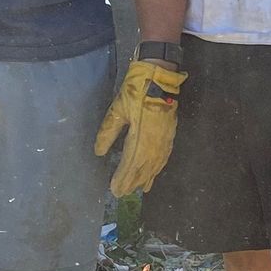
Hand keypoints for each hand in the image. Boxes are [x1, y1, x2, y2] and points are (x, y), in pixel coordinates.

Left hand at [94, 54, 186, 195]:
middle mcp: (154, 141)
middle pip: (143, 167)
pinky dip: (158, 168)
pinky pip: (164, 157)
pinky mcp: (170, 134)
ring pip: (155, 164)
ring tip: (137, 189)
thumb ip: (108, 132)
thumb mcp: (117, 109)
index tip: (114, 189)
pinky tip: (154, 173)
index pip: (130, 162)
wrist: (160, 77)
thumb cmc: (136, 90)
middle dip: (133, 181)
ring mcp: (165, 139)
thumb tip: (99, 152)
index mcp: (140, 135)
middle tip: (122, 194)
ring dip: (145, 178)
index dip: (122, 177)